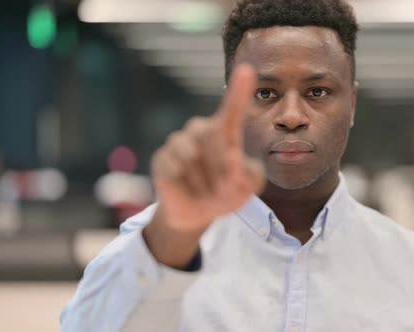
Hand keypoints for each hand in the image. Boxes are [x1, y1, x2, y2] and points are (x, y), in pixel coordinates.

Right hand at [143, 65, 264, 267]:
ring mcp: (178, 142)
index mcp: (224, 132)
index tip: (248, 70)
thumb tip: (234, 166)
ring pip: (194, 156)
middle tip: (228, 189)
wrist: (196, 212)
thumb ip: (252, 175)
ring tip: (208, 194)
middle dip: (224, 166)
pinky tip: (189, 192)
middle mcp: (200, 130)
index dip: (239, 90)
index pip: (232, 108)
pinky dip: (188, 188)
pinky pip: (176, 170)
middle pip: (214, 136)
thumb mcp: (248, 187)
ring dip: (206, 182)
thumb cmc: (226, 193)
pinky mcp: (162, 158)